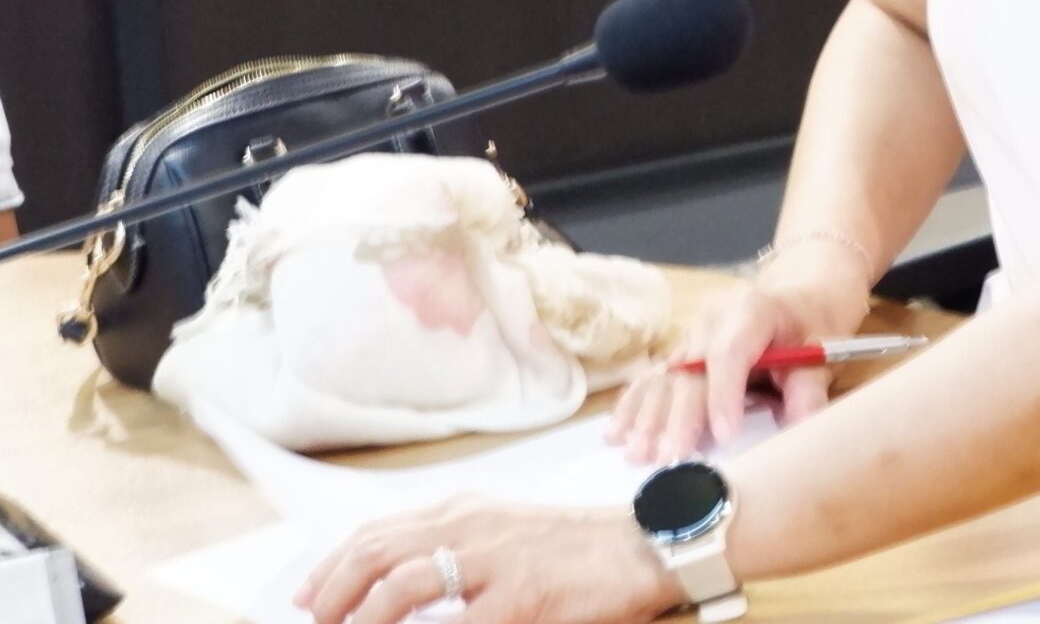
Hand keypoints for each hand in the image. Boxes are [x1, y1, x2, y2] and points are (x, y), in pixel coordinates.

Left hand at [295, 498, 679, 623]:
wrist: (647, 544)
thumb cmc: (581, 547)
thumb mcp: (510, 532)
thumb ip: (459, 548)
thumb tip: (401, 582)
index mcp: (468, 510)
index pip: (380, 532)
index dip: (334, 566)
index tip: (309, 596)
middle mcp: (474, 526)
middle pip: (378, 554)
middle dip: (334, 594)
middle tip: (316, 622)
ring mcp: (497, 560)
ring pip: (403, 585)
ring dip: (363, 618)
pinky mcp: (522, 596)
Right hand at [607, 264, 852, 462]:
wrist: (794, 301)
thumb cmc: (806, 329)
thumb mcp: (820, 351)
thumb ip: (808, 389)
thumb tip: (802, 427)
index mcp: (751, 311)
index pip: (730, 353)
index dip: (724, 395)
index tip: (725, 436)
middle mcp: (713, 319)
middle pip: (691, 370)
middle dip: (678, 418)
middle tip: (668, 458)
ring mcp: (691, 334)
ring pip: (665, 375)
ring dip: (648, 417)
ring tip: (636, 453)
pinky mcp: (679, 350)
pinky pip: (652, 376)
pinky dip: (633, 405)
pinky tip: (615, 431)